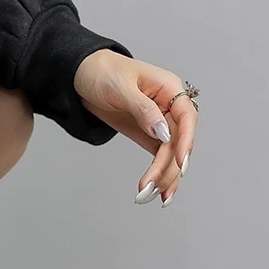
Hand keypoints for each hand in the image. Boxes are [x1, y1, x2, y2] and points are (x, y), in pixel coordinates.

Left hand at [74, 49, 197, 206]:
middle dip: (167, 167)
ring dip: (163, 176)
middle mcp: (169, 107)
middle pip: (178, 141)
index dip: (186, 140)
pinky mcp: (147, 135)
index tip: (181, 162)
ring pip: (170, 154)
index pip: (186, 117)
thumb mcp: (121, 87)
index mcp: (169, 88)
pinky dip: (158, 174)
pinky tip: (155, 191)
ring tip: (149, 196)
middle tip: (151, 188)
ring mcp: (159, 122)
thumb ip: (143, 109)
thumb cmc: (103, 72)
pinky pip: (159, 156)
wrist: (81, 75)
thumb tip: (163, 132)